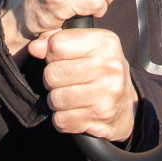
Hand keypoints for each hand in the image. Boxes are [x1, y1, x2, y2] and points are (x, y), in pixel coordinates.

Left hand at [30, 25, 137, 141]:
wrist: (126, 106)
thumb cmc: (101, 70)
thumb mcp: (86, 47)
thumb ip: (58, 40)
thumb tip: (35, 47)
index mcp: (104, 42)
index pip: (57, 45)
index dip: (51, 55)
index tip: (61, 60)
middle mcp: (109, 66)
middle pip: (52, 74)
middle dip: (51, 80)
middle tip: (63, 82)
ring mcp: (106, 93)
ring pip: (55, 99)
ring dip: (56, 101)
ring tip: (68, 97)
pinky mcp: (101, 118)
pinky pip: (61, 120)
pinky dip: (62, 119)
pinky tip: (73, 112)